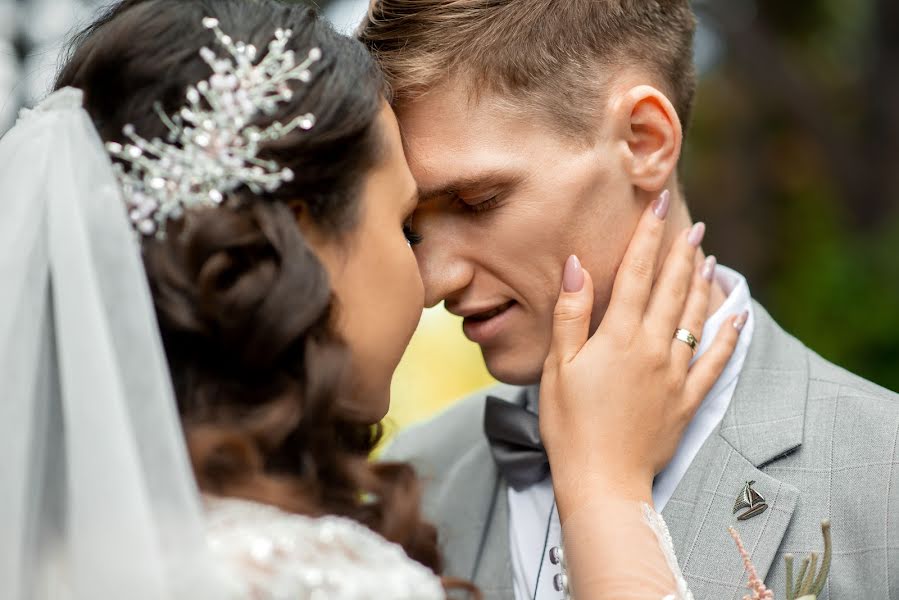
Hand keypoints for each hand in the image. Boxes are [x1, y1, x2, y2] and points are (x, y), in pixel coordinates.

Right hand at [539, 191, 745, 515]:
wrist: (603, 480)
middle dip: (682, 252)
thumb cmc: (570, 424)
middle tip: (694, 225)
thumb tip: (579, 264)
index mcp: (620, 337)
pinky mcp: (687, 399)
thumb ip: (571, 313)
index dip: (648, 235)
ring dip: (702, 284)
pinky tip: (737, 317)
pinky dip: (728, 336)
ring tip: (709, 258)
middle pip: (672, 289)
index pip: (637, 273)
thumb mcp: (558, 366)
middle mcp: (654, 348)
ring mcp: (675, 374)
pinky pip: (716, 361)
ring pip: (696, 318)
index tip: (658, 203)